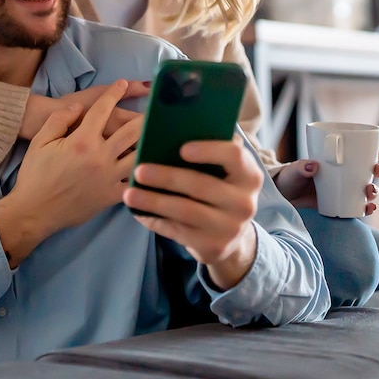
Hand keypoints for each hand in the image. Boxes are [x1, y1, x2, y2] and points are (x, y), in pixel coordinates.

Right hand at [0, 81, 141, 267]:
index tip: (122, 84)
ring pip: (138, 156)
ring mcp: (109, 178)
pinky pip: (134, 183)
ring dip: (148, 144)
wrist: (34, 210)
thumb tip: (79, 108)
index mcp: (82, 140)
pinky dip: (143, 174)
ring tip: (159, 135)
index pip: (102, 110)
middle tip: (155, 108)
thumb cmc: (35, 175)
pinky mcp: (111, 196)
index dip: (113, 93)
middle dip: (145, 116)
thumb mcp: (40, 141)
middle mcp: (100, 156)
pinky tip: (151, 168)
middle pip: (131, 131)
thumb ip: (60, 119)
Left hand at [123, 139, 262, 289]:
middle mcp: (244, 203)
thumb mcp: (225, 173)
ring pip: (186, 211)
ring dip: (153, 202)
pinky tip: (138, 212)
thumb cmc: (220, 191)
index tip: (181, 148)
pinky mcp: (213, 246)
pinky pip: (178, 231)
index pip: (235, 156)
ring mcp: (230, 228)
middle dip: (167, 177)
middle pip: (202, 185)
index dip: (209, 150)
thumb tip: (169, 132)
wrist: (232, 236)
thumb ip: (210, 152)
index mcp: (249, 175)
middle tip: (139, 171)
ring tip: (129, 195)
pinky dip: (155, 220)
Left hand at [273, 145, 378, 214]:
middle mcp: (346, 175)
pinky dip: (367, 208)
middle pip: (371, 171)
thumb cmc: (290, 177)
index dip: (377, 151)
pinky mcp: (342, 205)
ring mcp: (345, 190)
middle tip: (376, 170)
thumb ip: (301, 167)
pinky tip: (369, 207)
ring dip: (375, 190)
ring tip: (369, 190)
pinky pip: (359, 207)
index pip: (363, 153)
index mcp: (339, 160)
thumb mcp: (294, 170)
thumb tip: (313, 165)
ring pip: (368, 189)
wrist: (284, 197)